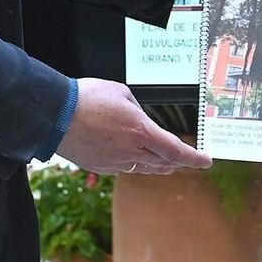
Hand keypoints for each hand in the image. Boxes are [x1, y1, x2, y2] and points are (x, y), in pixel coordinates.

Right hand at [55, 78, 211, 174]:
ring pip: (144, 168)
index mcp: (141, 132)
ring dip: (157, 164)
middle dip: (177, 162)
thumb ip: (137, 110)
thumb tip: (138, 122)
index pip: (176, 150)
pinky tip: (132, 157)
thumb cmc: (87, 99)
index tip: (206, 161)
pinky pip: (124, 168)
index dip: (194, 158)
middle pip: (163, 163)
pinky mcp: (100, 167)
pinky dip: (133, 163)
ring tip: (165, 162)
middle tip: (187, 159)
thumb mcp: (122, 94)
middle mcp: (131, 152)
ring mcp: (115, 163)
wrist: (55, 116)